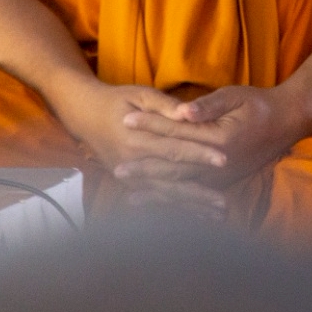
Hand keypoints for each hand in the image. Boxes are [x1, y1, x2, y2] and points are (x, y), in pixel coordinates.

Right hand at [49, 79, 230, 215]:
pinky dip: (175, 208)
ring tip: (217, 216)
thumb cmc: (117, 101)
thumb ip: (164, 105)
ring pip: (164, 195)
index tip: (224, 160)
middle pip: (171, 178)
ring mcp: (128, 176)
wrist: (86, 114)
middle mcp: (131, 162)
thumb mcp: (140, 94)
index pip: (174, 149)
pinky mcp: (127, 184)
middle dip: (199, 192)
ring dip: (191, 207)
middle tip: (225, 203)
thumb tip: (188, 113)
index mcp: (136, 138)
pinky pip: (154, 199)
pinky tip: (196, 217)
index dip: (199, 154)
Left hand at [115, 84, 311, 194]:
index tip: (125, 120)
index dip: (149, 125)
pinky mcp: (224, 183)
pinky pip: (195, 197)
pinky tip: (159, 207)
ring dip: (155, 192)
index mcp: (217, 140)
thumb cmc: (259, 105)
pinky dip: (175, 203)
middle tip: (116, 171)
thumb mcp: (235, 96)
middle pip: (173, 167)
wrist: (287, 122)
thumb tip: (182, 111)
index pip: (175, 131)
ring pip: (182, 187)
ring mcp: (221, 178)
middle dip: (144, 169)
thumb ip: (208, 106)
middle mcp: (218, 165)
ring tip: (129, 197)